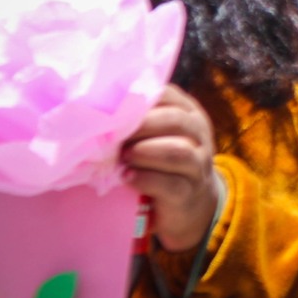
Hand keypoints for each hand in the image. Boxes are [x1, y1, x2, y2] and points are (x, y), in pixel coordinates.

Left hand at [121, 86, 221, 252]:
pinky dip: (145, 179)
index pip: (169, 95)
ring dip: (145, 152)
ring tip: (123, 157)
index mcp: (188, 113)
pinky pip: (170, 184)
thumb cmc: (161, 161)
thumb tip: (99, 111)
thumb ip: (139, 120)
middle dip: (141, 125)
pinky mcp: (189, 192)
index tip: (114, 108)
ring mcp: (198, 165)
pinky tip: (127, 177)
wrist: (189, 202)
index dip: (141, 99)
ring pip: (178, 151)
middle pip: (176, 120)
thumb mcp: (157, 135)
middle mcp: (198, 135)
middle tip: (115, 134)